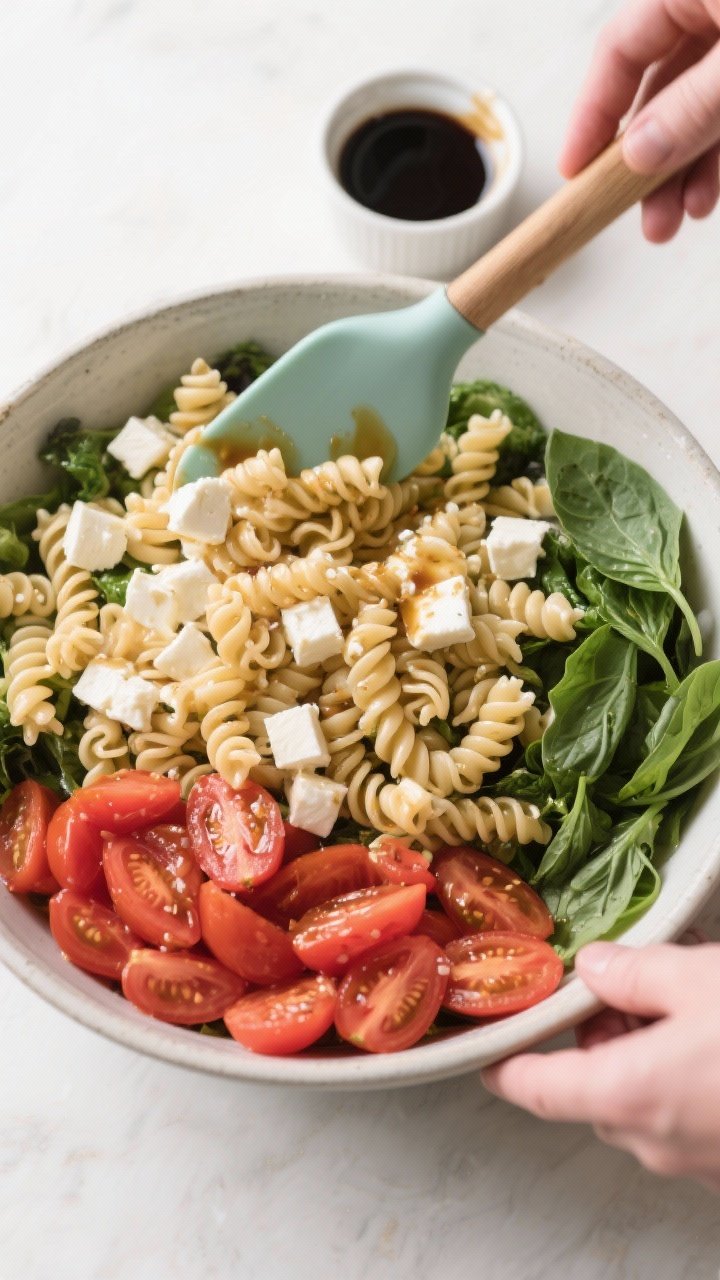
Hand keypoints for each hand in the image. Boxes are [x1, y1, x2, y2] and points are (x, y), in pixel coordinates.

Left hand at [482, 941, 719, 1190]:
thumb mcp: (700, 979)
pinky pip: (689, 1117)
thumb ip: (635, 972)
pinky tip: (716, 1034)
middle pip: (597, 1085)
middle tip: (634, 987)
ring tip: (690, 1002)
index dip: (506, 1066)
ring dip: (652, 1054)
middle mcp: (656, 1142)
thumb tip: (595, 967)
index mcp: (629, 1094)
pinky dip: (689, 1078)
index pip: (538, 1088)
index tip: (487, 1050)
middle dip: (605, 1033)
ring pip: (648, 1101)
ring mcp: (700, 1163)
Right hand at [559, 0, 719, 240]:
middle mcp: (709, 5)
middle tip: (638, 215)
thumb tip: (638, 155)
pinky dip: (718, 151)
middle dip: (649, 158)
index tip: (574, 172)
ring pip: (698, 104)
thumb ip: (693, 107)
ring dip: (685, 166)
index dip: (593, 115)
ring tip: (678, 219)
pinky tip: (707, 192)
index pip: (620, 49)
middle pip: (660, 87)